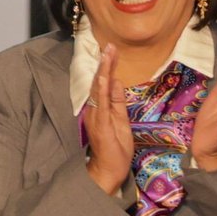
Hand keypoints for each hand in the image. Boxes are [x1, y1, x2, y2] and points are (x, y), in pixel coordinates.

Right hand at [84, 43, 134, 195]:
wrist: (109, 170)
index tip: (112, 50)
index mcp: (101, 108)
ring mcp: (96, 115)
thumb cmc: (116, 148)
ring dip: (103, 70)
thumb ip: (117, 101)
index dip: (108, 67)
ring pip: (99, 88)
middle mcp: (95, 109)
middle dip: (105, 63)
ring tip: (108, 54)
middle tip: (110, 45)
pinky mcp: (100, 123)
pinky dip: (101, 88)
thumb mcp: (121, 120)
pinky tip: (104, 77)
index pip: (103, 83)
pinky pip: (101, 103)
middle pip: (99, 82)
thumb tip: (116, 80)